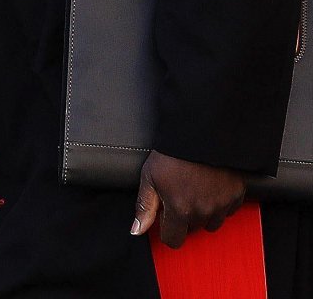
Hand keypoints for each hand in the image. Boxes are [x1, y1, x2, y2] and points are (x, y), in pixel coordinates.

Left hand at [131, 149, 246, 248]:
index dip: (166, 228)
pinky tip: (209, 186)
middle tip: (178, 193)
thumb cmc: (172, 153)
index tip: (164, 215)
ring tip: (194, 188)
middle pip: (191, 229)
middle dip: (183, 217)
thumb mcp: (150, 176)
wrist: (201, 133)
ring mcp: (222, 205)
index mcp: (180, 210)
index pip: (173, 239)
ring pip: (210, 222)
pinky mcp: (236, 196)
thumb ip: (145, 206)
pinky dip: (218, 202)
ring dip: (202, 212)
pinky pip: (227, 210)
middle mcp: (203, 212)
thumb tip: (137, 230)